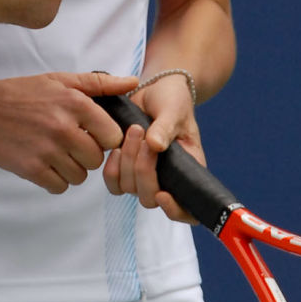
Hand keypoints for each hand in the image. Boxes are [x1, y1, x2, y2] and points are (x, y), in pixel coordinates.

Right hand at [0, 70, 138, 194]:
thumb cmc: (20, 93)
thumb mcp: (59, 80)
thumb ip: (98, 83)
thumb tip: (133, 83)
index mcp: (74, 103)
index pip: (112, 136)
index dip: (103, 137)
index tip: (89, 133)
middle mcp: (64, 127)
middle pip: (97, 159)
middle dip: (86, 153)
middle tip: (68, 142)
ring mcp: (47, 151)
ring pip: (80, 176)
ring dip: (71, 168)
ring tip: (54, 152)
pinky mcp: (31, 169)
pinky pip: (59, 186)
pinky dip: (54, 179)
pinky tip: (44, 163)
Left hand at [102, 72, 202, 223]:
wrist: (154, 90)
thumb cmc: (172, 100)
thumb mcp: (174, 110)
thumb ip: (165, 127)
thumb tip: (156, 146)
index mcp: (189, 170)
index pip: (188, 208)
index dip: (176, 211)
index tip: (162, 194)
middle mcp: (167, 179)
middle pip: (150, 198)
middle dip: (143, 170)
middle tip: (143, 137)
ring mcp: (144, 176)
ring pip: (130, 189)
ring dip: (127, 163)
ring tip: (133, 132)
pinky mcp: (125, 169)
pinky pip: (113, 183)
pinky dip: (111, 167)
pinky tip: (116, 147)